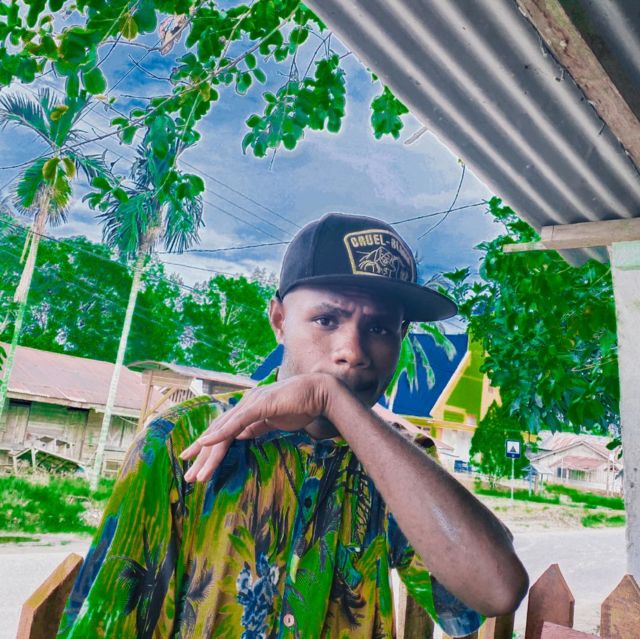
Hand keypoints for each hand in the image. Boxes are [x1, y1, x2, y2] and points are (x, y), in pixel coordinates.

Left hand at [180, 373, 337, 481]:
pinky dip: (220, 433)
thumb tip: (240, 436)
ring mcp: (251, 403)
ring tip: (197, 473)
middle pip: (217, 432)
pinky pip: (237, 422)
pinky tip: (206, 443)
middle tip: (189, 476)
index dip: (208, 448)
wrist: (318, 392)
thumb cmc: (299, 406)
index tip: (196, 465)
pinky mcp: (260, 405)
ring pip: (223, 430)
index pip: (222, 431)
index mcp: (247, 409)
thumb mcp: (273, 421)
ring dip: (207, 453)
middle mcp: (244, 404)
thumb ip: (256, 427)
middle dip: (201, 456)